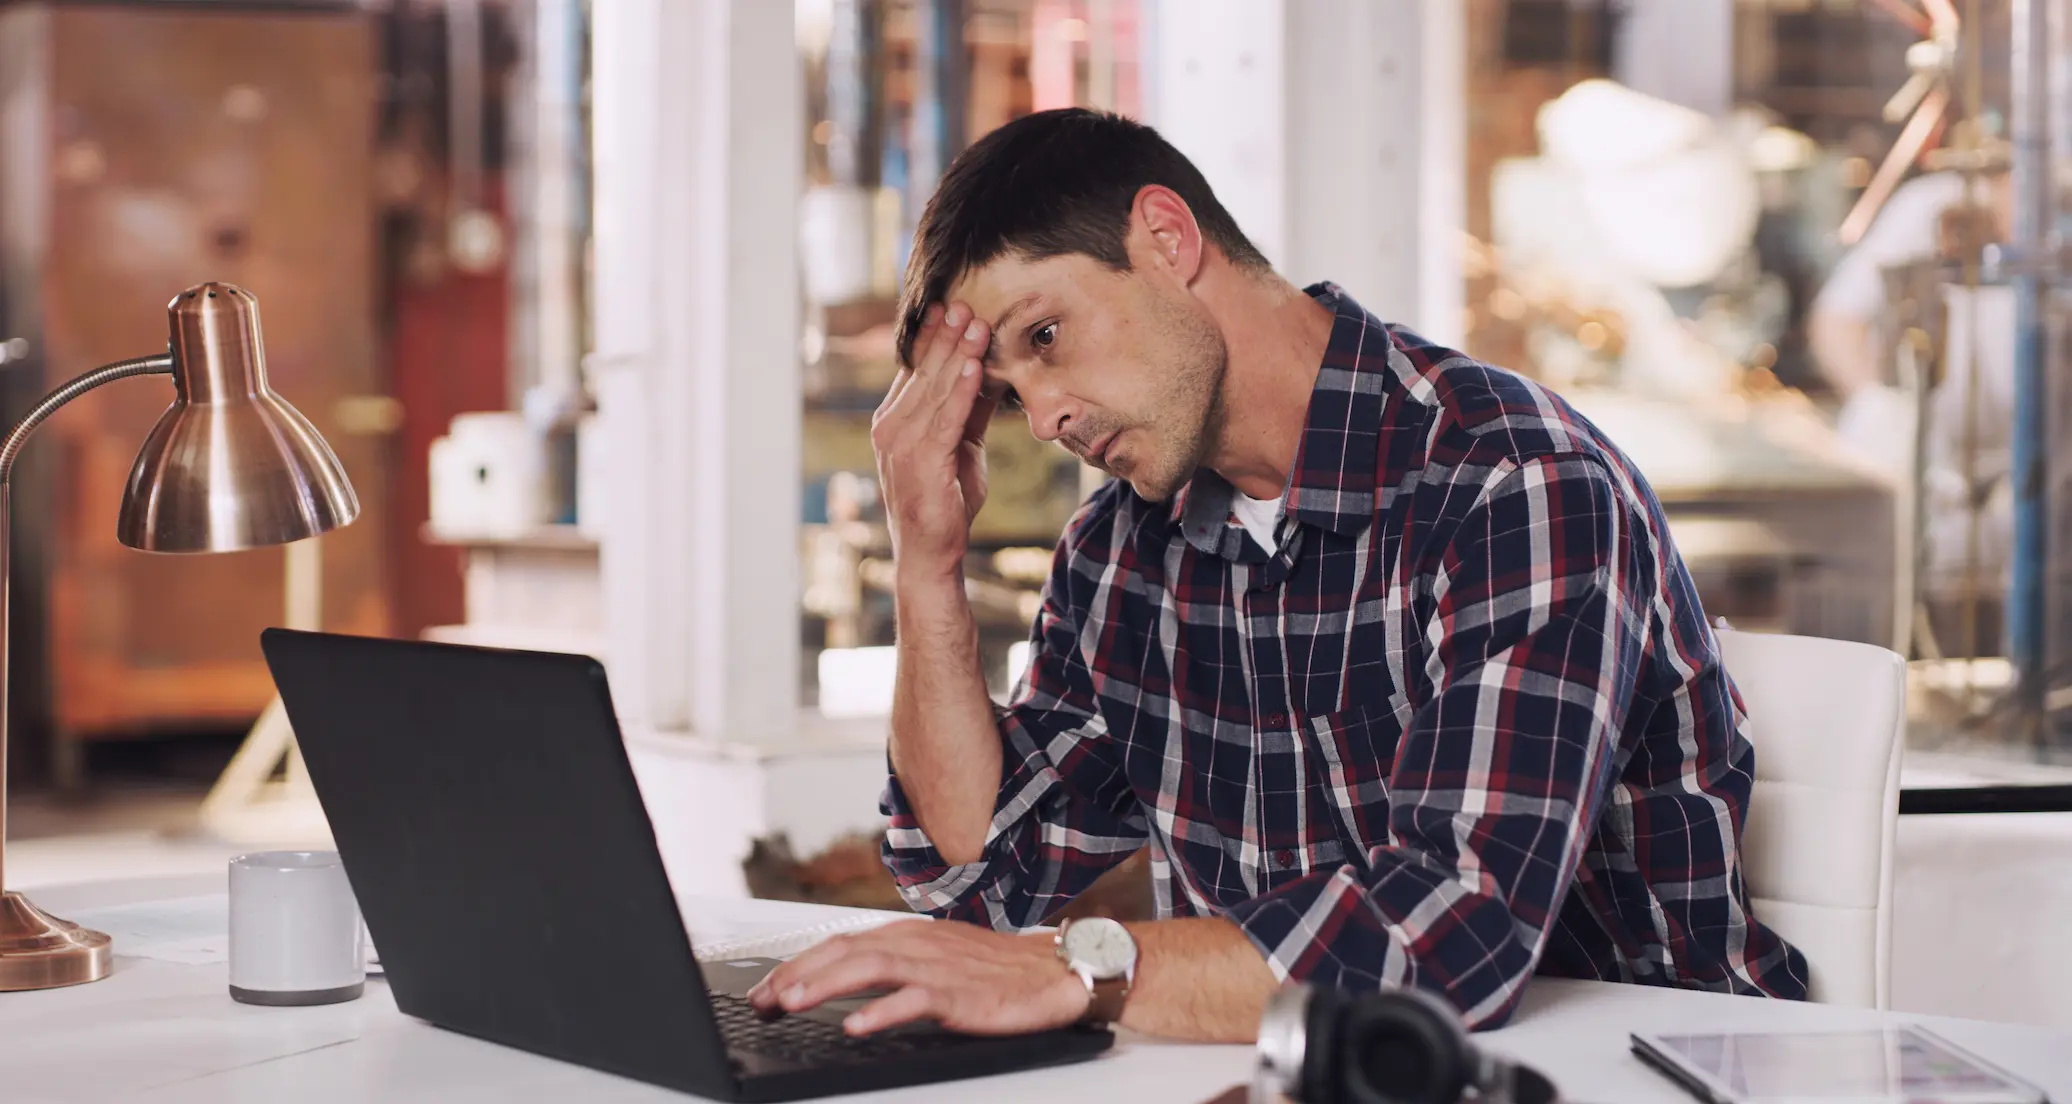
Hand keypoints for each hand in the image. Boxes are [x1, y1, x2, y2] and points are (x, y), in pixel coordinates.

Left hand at [745, 920, 1090, 1036]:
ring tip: (791, 1003)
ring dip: (826, 984)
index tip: (764, 989)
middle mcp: (917, 943)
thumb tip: (842, 979)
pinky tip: (857, 1025)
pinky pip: (916, 1000)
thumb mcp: (935, 958)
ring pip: (871, 968)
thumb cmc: (996, 968)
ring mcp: (939, 967)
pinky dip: (883, 1011)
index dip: (798, 964)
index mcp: (908, 935)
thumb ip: (892, 965)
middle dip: (797, 974)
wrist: (1054, 970)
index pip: (840, 943)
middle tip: (761, 1001)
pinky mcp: (961, 994)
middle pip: (845, 951)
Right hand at [872, 301, 996, 580]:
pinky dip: (961, 390)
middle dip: (945, 336)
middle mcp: (890, 427)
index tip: (950, 307)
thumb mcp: (961, 446)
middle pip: (922, 372)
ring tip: (975, 323)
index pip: (913, 370)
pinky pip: (944, 418)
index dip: (932, 338)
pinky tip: (975, 366)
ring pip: (933, 388)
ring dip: (956, 354)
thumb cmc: (946, 500)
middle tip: (965, 302)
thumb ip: (968, 410)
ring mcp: (901, 444)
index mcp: (895, 420)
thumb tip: (988, 373)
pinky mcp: (920, 461)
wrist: (931, 552)